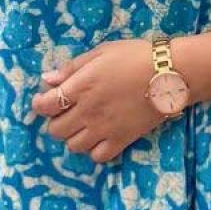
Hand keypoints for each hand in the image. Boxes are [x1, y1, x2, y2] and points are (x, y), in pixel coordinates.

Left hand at [28, 39, 167, 164]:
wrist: (170, 73)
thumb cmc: (135, 56)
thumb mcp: (101, 53)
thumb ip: (72, 68)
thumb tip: (47, 81)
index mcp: (80, 86)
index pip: (45, 106)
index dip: (40, 104)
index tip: (44, 101)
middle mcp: (88, 111)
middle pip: (56, 130)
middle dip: (56, 121)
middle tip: (67, 112)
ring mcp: (104, 128)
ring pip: (73, 146)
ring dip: (74, 136)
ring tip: (84, 124)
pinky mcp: (122, 140)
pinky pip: (98, 157)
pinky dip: (95, 150)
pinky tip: (100, 137)